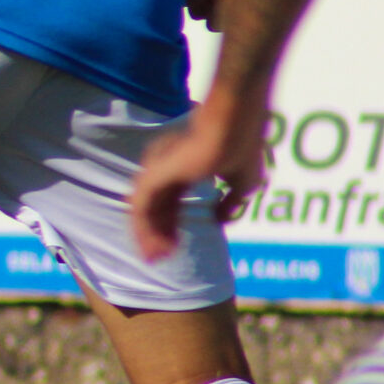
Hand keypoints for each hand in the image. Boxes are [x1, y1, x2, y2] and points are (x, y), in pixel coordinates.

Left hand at [129, 105, 267, 261]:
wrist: (233, 124)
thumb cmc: (241, 144)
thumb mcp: (244, 182)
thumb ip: (230, 204)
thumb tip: (219, 221)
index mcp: (184, 167)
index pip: (171, 201)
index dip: (172, 225)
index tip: (175, 247)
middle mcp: (166, 168)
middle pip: (156, 207)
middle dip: (157, 235)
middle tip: (159, 259)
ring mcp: (158, 169)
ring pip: (144, 209)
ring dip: (147, 236)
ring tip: (155, 259)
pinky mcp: (154, 173)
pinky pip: (140, 207)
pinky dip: (143, 229)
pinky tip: (152, 246)